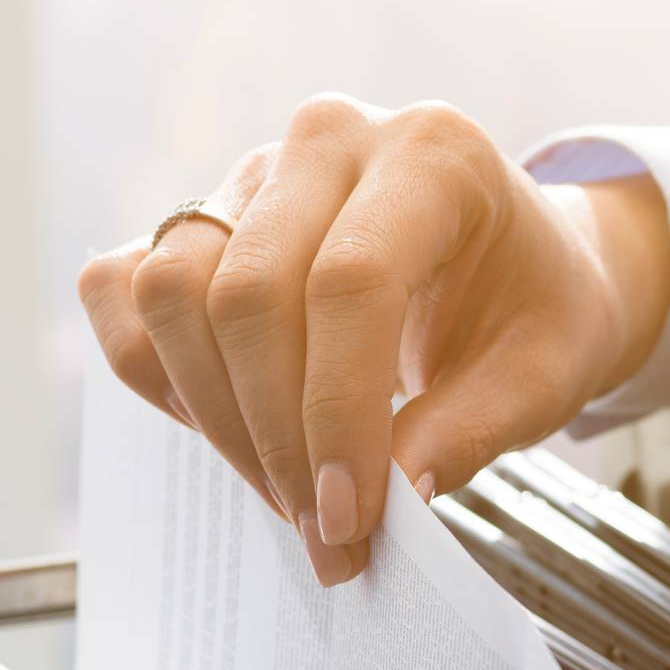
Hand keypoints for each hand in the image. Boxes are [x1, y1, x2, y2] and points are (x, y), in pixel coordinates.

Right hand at [77, 95, 669, 583]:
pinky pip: (124, 291)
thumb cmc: (533, 310)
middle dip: (275, 436)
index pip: (351, 282)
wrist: (517, 265)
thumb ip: (472, 430)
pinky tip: (225, 428)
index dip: (336, 414)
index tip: (349, 518)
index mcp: (432, 154)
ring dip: (215, 416)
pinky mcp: (198, 216)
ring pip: (172, 290)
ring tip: (283, 490)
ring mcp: (251, 172)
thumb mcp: (545, 374)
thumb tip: (389, 496)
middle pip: (248, 291)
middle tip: (321, 528)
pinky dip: (157, 374)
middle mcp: (329, 140)